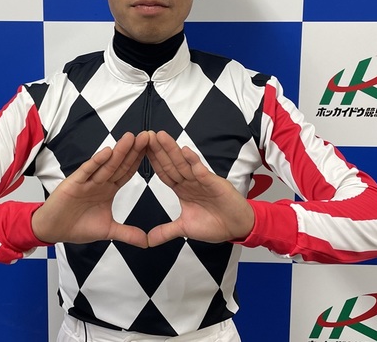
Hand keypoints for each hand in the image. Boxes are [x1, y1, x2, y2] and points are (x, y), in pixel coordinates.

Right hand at [31, 131, 148, 247]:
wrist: (53, 230)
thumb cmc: (77, 226)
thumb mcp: (108, 231)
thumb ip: (127, 233)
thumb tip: (147, 242)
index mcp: (109, 189)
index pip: (127, 172)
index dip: (139, 161)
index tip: (153, 149)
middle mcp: (100, 181)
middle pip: (120, 164)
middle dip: (133, 151)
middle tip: (147, 136)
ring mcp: (87, 180)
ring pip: (106, 164)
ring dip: (119, 151)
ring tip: (131, 137)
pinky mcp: (74, 182)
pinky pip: (87, 170)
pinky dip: (96, 162)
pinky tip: (107, 152)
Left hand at [145, 130, 254, 246]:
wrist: (237, 228)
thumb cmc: (215, 224)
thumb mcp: (185, 229)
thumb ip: (166, 231)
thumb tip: (147, 241)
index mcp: (182, 189)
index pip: (164, 172)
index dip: (152, 161)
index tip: (139, 149)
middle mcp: (190, 181)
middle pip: (171, 163)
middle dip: (158, 150)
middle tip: (145, 135)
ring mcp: (201, 180)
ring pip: (183, 163)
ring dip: (172, 150)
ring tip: (161, 136)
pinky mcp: (214, 183)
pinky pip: (201, 171)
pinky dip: (193, 161)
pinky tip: (185, 151)